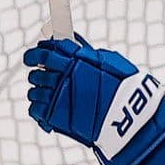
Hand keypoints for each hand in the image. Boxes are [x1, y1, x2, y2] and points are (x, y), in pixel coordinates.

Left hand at [24, 37, 164, 164]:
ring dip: (37, 93)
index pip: (46, 50)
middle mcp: (64, 76)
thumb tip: (75, 45)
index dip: (37, 52)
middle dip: (37, 74)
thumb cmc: (125, 90)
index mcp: (76, 59)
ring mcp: (58, 97)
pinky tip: (45, 111)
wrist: (130, 119)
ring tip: (45, 96)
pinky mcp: (56, 117)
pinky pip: (36, 110)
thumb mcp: (110, 63)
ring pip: (35, 92)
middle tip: (39, 76)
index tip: (34, 56)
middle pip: (38, 72)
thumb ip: (88, 54)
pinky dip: (38, 110)